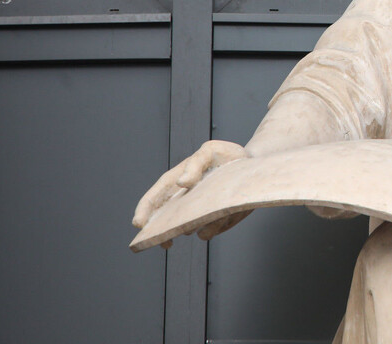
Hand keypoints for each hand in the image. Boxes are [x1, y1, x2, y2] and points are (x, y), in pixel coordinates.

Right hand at [132, 140, 250, 244]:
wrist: (253, 166)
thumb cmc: (226, 156)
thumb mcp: (210, 151)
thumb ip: (196, 163)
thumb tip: (182, 182)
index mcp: (175, 181)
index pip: (154, 198)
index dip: (144, 211)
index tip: (138, 224)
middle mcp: (182, 201)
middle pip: (164, 221)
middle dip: (162, 232)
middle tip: (164, 241)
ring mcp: (197, 214)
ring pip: (187, 229)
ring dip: (195, 225)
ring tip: (213, 212)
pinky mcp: (214, 223)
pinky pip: (208, 232)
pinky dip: (214, 227)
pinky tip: (225, 216)